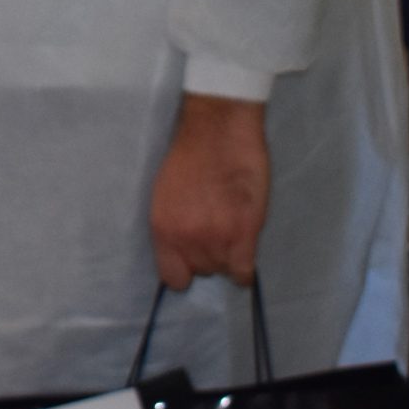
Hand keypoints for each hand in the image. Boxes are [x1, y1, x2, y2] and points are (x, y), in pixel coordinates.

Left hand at [149, 94, 270, 289]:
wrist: (217, 131)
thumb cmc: (190, 156)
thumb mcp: (165, 196)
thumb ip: (174, 226)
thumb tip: (183, 249)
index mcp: (162, 229)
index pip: (172, 277)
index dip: (184, 270)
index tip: (192, 261)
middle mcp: (186, 239)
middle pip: (202, 271)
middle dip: (209, 256)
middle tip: (217, 232)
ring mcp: (217, 238)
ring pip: (224, 269)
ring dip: (229, 256)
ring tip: (232, 231)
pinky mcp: (245, 232)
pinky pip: (244, 271)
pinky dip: (245, 267)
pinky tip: (245, 249)